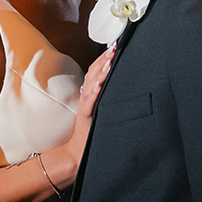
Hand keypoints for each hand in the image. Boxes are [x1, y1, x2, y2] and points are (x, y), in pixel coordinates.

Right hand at [41, 49, 114, 193]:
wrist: (77, 154)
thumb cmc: (92, 134)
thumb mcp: (103, 112)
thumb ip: (108, 99)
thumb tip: (123, 87)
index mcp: (92, 95)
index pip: (98, 72)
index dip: (105, 59)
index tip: (116, 46)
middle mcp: (88, 98)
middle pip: (94, 74)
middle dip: (104, 60)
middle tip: (114, 47)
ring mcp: (86, 107)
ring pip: (92, 85)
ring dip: (101, 72)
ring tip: (109, 60)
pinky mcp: (85, 118)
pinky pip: (89, 103)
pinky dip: (94, 93)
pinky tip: (100, 85)